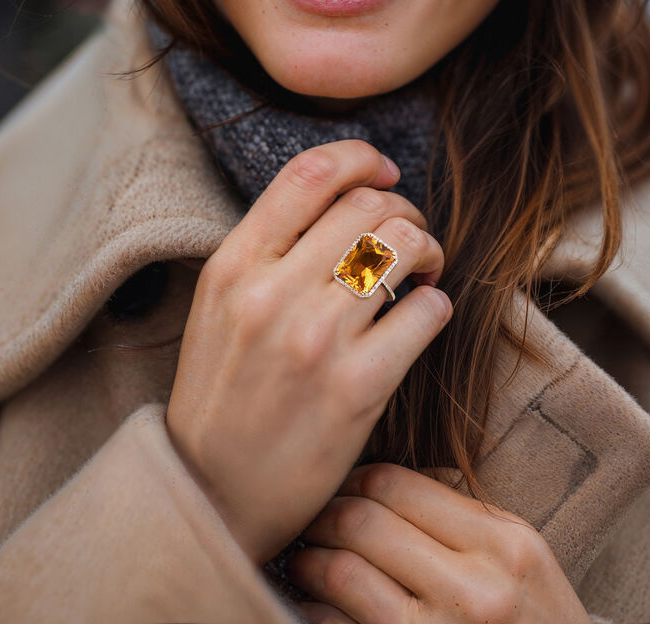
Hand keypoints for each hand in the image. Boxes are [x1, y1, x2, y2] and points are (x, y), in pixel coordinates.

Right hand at [165, 140, 452, 564]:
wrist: (212, 492)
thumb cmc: (222, 394)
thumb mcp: (219, 308)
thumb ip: (268, 253)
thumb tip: (344, 205)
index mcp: (233, 267)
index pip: (308, 174)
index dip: (360, 157)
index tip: (385, 171)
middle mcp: (271, 294)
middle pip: (369, 205)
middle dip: (406, 209)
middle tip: (412, 235)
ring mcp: (315, 340)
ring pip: (404, 247)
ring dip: (429, 249)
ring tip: (424, 271)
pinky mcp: (357, 387)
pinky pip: (427, 312)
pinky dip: (437, 304)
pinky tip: (422, 318)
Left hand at [286, 463, 591, 623]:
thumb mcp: (522, 559)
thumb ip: (465, 512)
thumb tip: (387, 478)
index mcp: (505, 545)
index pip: (396, 484)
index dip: (354, 479)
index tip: (341, 487)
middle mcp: (477, 589)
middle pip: (364, 521)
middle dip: (323, 515)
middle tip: (311, 519)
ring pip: (343, 572)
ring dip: (309, 560)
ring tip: (303, 558)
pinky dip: (313, 611)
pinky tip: (312, 604)